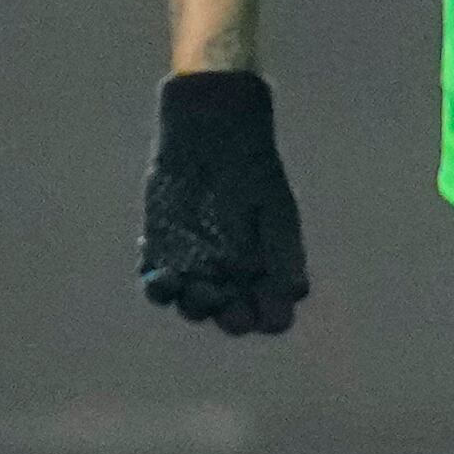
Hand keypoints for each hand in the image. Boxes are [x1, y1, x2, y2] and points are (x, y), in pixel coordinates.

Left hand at [139, 71, 309, 335]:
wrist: (213, 136)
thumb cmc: (253, 170)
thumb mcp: (275, 210)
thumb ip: (284, 251)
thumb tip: (297, 292)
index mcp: (264, 269)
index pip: (270, 309)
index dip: (269, 317)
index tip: (268, 316)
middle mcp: (229, 276)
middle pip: (230, 313)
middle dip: (230, 317)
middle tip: (230, 308)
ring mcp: (193, 267)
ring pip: (192, 303)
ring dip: (195, 304)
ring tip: (198, 291)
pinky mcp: (160, 253)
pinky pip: (156, 283)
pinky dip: (158, 288)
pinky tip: (164, 279)